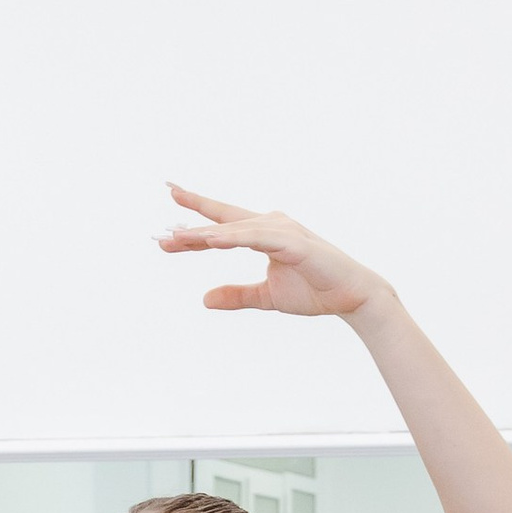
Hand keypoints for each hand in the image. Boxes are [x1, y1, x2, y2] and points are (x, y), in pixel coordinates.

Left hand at [157, 186, 381, 319]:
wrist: (351, 297)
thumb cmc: (313, 290)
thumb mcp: (266, 297)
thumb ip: (237, 295)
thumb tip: (204, 299)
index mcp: (263, 233)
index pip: (222, 223)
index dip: (194, 217)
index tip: (167, 213)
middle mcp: (270, 224)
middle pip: (223, 223)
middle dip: (191, 226)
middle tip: (160, 232)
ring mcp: (283, 231)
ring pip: (236, 228)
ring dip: (206, 233)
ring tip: (177, 238)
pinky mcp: (295, 243)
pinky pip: (259, 238)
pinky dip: (236, 237)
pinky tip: (212, 239)